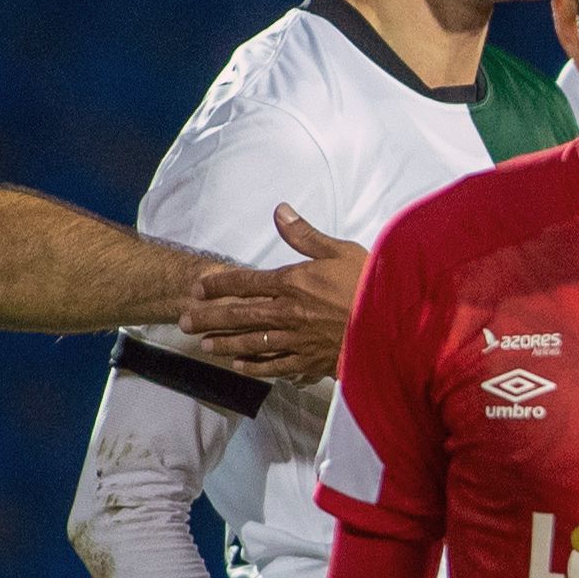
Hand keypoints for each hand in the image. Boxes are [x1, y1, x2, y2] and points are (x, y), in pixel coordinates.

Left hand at [179, 208, 366, 382]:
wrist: (394, 325)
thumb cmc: (372, 283)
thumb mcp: (341, 250)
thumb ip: (305, 235)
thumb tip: (280, 211)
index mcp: (293, 282)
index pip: (246, 282)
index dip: (220, 285)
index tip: (198, 289)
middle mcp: (289, 312)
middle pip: (240, 315)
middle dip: (210, 318)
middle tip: (184, 322)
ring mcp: (298, 339)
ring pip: (253, 342)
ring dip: (225, 343)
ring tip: (204, 345)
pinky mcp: (312, 360)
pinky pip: (277, 365)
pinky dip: (256, 366)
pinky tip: (240, 366)